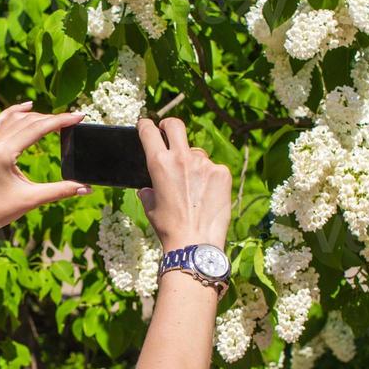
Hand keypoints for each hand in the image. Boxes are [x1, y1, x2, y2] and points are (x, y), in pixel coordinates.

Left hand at [0, 102, 91, 241]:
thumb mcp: (32, 200)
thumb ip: (61, 191)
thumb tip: (86, 188)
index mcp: (4, 153)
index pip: (38, 128)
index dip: (61, 120)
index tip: (78, 116)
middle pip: (28, 120)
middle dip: (52, 117)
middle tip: (73, 118)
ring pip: (14, 118)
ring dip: (35, 115)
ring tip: (55, 116)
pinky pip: (0, 122)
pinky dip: (13, 112)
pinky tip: (25, 108)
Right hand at [135, 116, 232, 250]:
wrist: (195, 242)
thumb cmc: (169, 228)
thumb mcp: (151, 208)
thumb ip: (148, 192)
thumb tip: (147, 189)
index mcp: (159, 163)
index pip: (149, 132)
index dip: (146, 125)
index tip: (146, 125)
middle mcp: (181, 157)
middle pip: (175, 125)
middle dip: (168, 125)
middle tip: (167, 130)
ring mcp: (204, 163)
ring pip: (196, 153)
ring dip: (193, 162)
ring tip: (193, 187)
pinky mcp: (222, 172)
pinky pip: (213, 168)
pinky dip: (209, 177)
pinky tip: (207, 195)